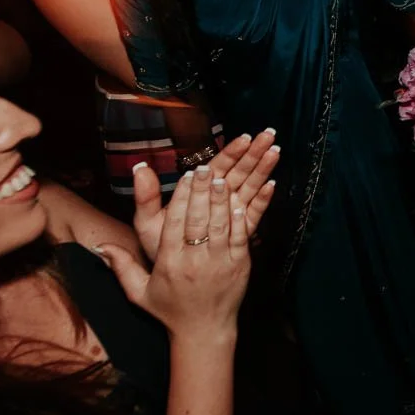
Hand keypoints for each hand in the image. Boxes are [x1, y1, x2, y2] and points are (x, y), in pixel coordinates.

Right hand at [96, 167, 252, 338]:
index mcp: (170, 263)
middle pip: (197, 220)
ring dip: (221, 199)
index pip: (174, 224)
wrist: (203, 332)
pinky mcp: (240, 266)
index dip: (181, 198)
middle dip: (201, 191)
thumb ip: (121, 266)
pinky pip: (241, 237)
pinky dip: (240, 218)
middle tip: (205, 168)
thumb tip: (99, 246)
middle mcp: (194, 261)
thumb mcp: (139, 292)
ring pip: (220, 225)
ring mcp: (219, 263)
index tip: (185, 176)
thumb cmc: (170, 310)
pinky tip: (239, 200)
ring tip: (222, 177)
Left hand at [132, 130, 279, 263]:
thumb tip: (139, 167)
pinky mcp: (241, 231)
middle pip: (239, 171)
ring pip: (250, 187)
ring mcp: (231, 214)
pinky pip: (254, 214)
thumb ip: (146, 196)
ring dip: (263, 169)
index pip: (217, 165)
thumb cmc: (160, 247)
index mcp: (197, 192)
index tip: (244, 138)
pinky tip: (271, 186)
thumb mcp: (148, 222)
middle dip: (254, 152)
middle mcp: (216, 199)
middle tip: (268, 135)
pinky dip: (263, 200)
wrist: (172, 278)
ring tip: (274, 152)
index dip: (231, 151)